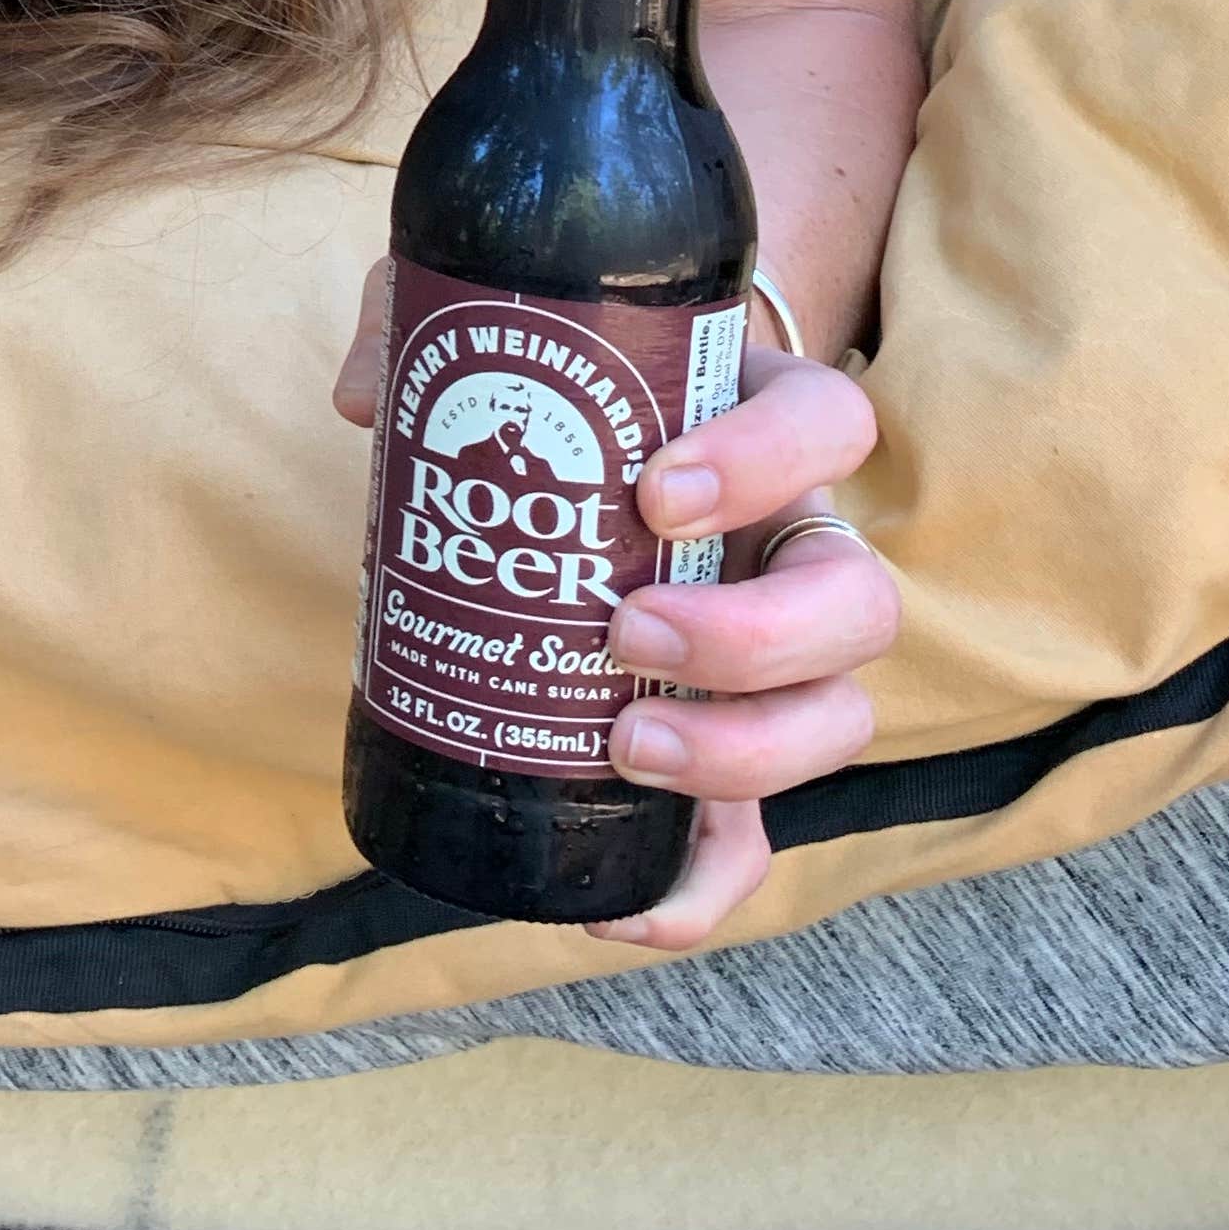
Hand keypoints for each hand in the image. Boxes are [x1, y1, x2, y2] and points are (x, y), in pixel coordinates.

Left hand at [333, 267, 896, 950]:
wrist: (578, 450)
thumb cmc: (553, 380)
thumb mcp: (495, 323)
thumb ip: (426, 323)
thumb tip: (371, 397)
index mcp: (764, 428)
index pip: (828, 427)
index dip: (765, 461)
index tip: (654, 491)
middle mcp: (794, 545)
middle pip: (857, 603)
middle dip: (754, 636)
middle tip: (628, 636)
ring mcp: (774, 662)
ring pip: (835, 721)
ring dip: (745, 753)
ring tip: (623, 747)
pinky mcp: (721, 754)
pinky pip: (749, 841)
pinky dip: (699, 886)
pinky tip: (610, 906)